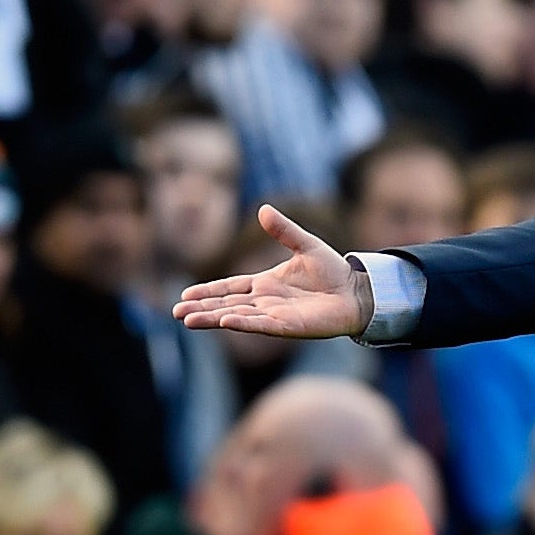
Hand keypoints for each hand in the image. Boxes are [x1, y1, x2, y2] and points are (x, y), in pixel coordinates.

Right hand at [175, 205, 372, 338]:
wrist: (357, 292)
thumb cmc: (333, 271)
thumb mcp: (305, 244)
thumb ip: (283, 230)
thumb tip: (263, 208)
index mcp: (265, 283)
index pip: (230, 287)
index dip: (208, 291)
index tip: (185, 296)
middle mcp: (266, 301)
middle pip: (227, 304)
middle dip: (202, 309)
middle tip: (177, 313)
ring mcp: (276, 315)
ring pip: (238, 316)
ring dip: (213, 318)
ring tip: (188, 320)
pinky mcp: (290, 325)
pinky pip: (262, 325)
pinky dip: (244, 323)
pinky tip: (225, 322)